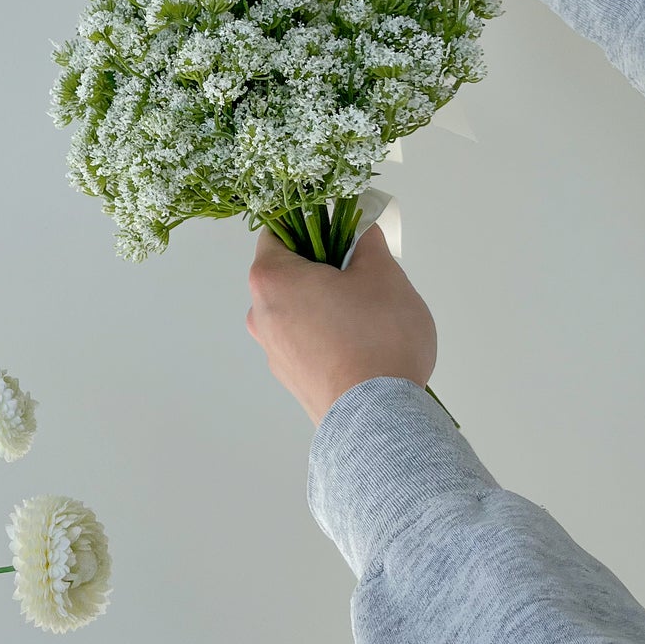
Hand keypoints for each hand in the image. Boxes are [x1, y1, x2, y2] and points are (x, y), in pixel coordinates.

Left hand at [246, 225, 436, 425]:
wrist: (379, 420)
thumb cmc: (377, 339)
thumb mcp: (383, 274)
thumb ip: (368, 243)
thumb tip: (362, 232)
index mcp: (271, 280)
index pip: (278, 233)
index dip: (311, 224)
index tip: (340, 230)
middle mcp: (261, 315)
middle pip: (288, 273)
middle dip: (324, 268)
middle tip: (363, 273)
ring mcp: (274, 351)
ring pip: (298, 310)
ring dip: (328, 303)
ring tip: (369, 313)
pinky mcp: (292, 379)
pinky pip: (306, 342)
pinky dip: (328, 335)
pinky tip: (363, 344)